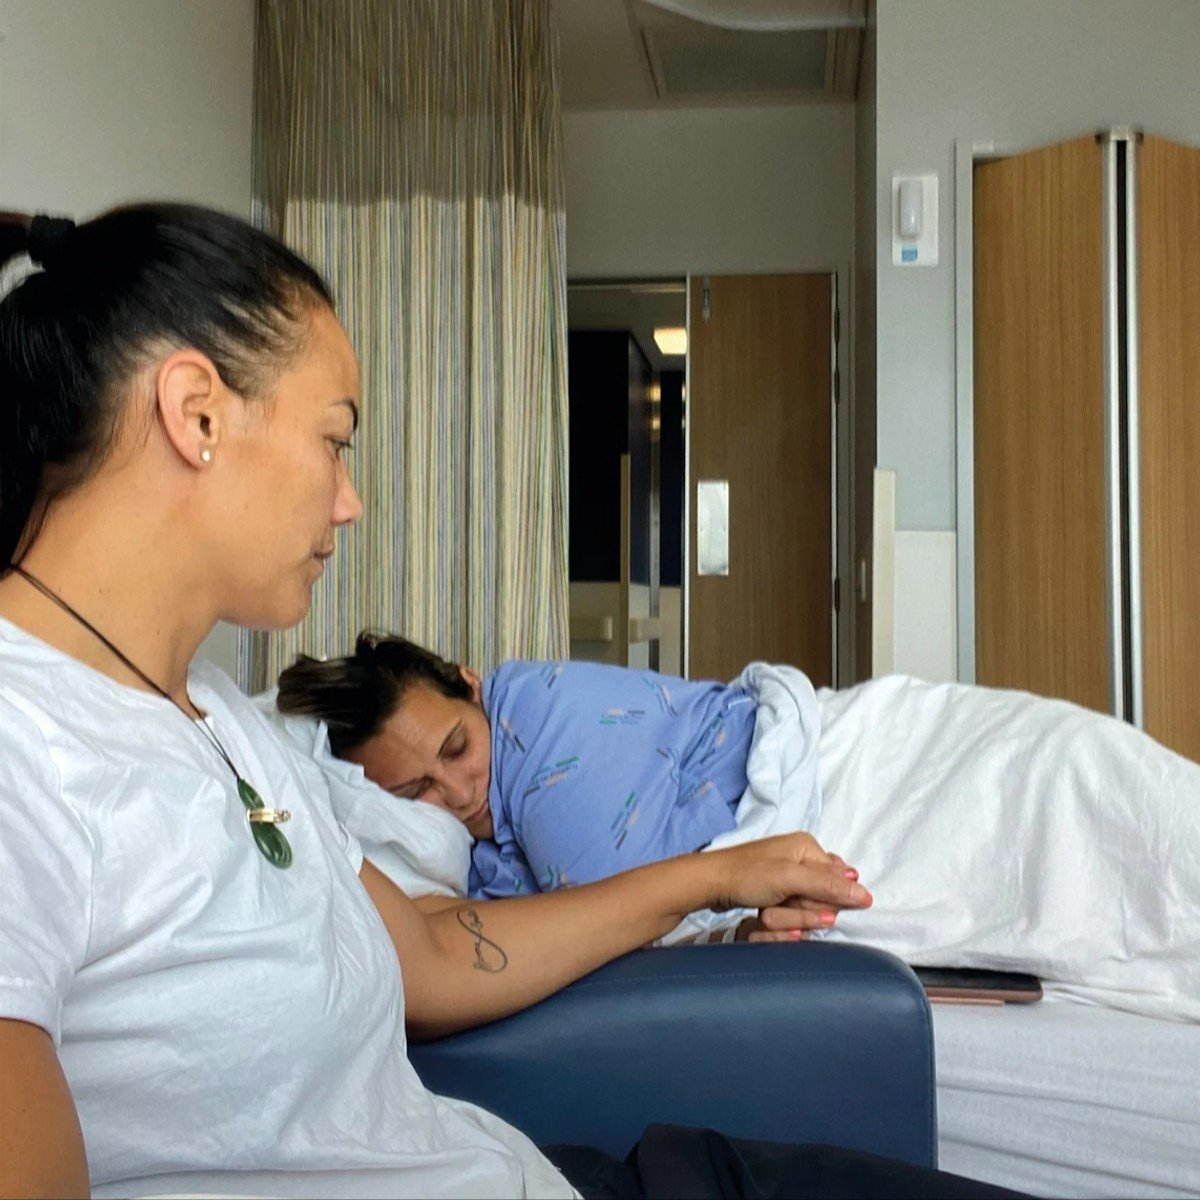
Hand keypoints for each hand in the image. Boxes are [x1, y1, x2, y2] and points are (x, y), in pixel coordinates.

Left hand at [710, 833, 871, 939]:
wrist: (710, 885)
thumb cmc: (748, 876)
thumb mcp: (791, 878)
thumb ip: (829, 886)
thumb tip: (866, 895)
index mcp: (808, 847)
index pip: (838, 884)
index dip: (822, 902)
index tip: (799, 904)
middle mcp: (801, 859)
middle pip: (820, 900)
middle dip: (800, 913)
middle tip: (774, 908)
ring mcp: (788, 877)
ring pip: (804, 912)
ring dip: (786, 920)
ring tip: (764, 913)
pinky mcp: (776, 893)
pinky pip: (790, 915)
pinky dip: (778, 921)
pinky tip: (763, 918)